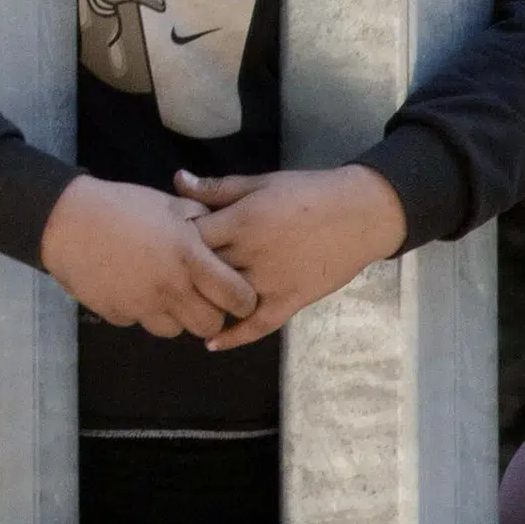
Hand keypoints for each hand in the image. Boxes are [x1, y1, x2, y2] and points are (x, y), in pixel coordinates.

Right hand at [38, 174, 256, 340]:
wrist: (65, 220)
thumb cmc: (120, 206)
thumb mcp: (167, 204)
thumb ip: (200, 219)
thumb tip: (220, 229)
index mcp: (190, 259)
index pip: (239, 299)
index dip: (242, 299)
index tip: (234, 291)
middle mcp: (172, 288)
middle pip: (210, 325)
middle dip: (209, 313)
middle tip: (197, 295)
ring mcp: (143, 305)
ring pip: (175, 330)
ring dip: (174, 316)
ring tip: (162, 291)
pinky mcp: (118, 314)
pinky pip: (139, 323)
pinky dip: (141, 311)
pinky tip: (131, 287)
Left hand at [178, 165, 407, 351]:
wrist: (360, 213)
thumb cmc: (306, 192)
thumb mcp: (259, 183)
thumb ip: (217, 188)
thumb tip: (178, 179)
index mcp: (240, 223)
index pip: (190, 238)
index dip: (174, 240)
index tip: (164, 242)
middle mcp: (251, 256)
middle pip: (203, 270)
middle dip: (184, 272)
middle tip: (166, 276)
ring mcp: (271, 282)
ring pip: (226, 299)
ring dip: (204, 303)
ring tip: (182, 306)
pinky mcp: (292, 301)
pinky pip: (259, 325)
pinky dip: (235, 337)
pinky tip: (211, 343)